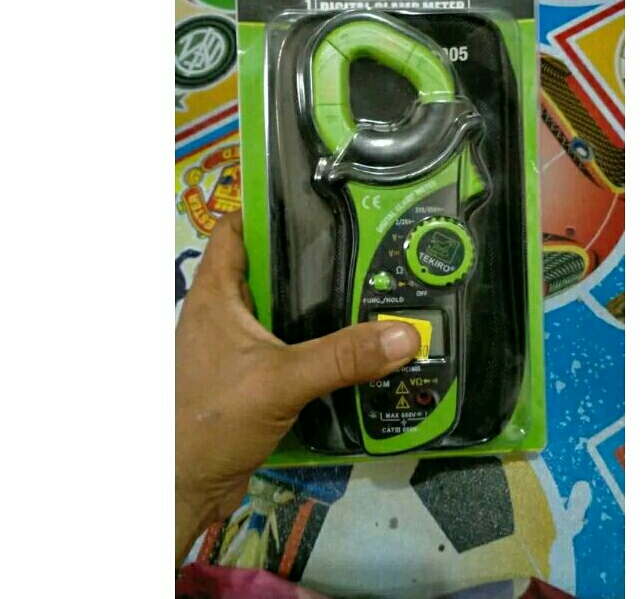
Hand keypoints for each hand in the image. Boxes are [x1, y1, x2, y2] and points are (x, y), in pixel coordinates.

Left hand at [175, 212, 418, 563]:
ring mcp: (233, 345)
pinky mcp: (246, 375)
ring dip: (314, 302)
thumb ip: (342, 357)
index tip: (317, 200)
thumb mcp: (281, 380)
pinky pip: (283, 343)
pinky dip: (311, 339)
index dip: (267, 208)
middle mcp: (221, 312)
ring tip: (366, 289)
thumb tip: (407, 334)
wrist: (185, 490)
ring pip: (277, 308)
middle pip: (266, 266)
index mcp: (215, 295)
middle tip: (362, 246)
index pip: (234, 229)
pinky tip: (347, 344)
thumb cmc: (214, 419)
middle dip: (308, 256)